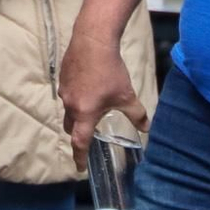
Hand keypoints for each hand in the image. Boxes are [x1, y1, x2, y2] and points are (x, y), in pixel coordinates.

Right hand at [58, 30, 147, 172]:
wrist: (91, 41)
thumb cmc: (110, 71)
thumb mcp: (127, 95)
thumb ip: (137, 114)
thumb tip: (147, 128)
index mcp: (85, 113)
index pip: (80, 142)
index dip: (80, 157)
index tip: (80, 167)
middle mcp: (71, 105)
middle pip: (70, 128)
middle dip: (78, 135)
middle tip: (89, 137)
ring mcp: (64, 91)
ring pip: (68, 110)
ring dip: (78, 114)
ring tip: (92, 107)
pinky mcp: (62, 79)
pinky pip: (68, 95)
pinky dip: (76, 98)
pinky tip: (88, 88)